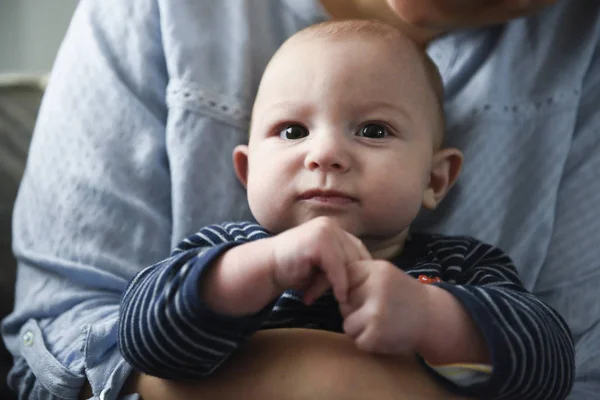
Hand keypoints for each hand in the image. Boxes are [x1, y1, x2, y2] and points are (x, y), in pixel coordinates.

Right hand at [270, 216, 370, 303]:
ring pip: (348, 263)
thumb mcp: (324, 267)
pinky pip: (337, 266)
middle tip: (346, 299)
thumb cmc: (294, 270)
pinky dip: (339, 283)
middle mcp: (332, 226)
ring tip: (338, 299)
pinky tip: (338, 296)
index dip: (361, 272)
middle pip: (356, 257)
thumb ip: (342, 267)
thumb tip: (369, 280)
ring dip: (343, 284)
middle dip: (352, 280)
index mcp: (334, 229)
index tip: (361, 291)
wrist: (267, 268)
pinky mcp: (319, 240)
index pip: (359, 250)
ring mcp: (325, 230)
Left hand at [340, 260, 488, 363]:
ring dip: (359, 328)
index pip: (343, 277)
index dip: (348, 289)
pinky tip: (383, 334)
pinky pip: (357, 340)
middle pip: (343, 302)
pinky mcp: (377, 333)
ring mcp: (376, 311)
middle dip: (354, 309)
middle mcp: (376, 287)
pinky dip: (367, 342)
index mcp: (376, 269)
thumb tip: (324, 280)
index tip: (359, 295)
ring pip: (347, 323)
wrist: (433, 317)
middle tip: (376, 310)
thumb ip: (359, 275)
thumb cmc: (402, 295)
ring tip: (379, 323)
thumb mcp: (384, 275)